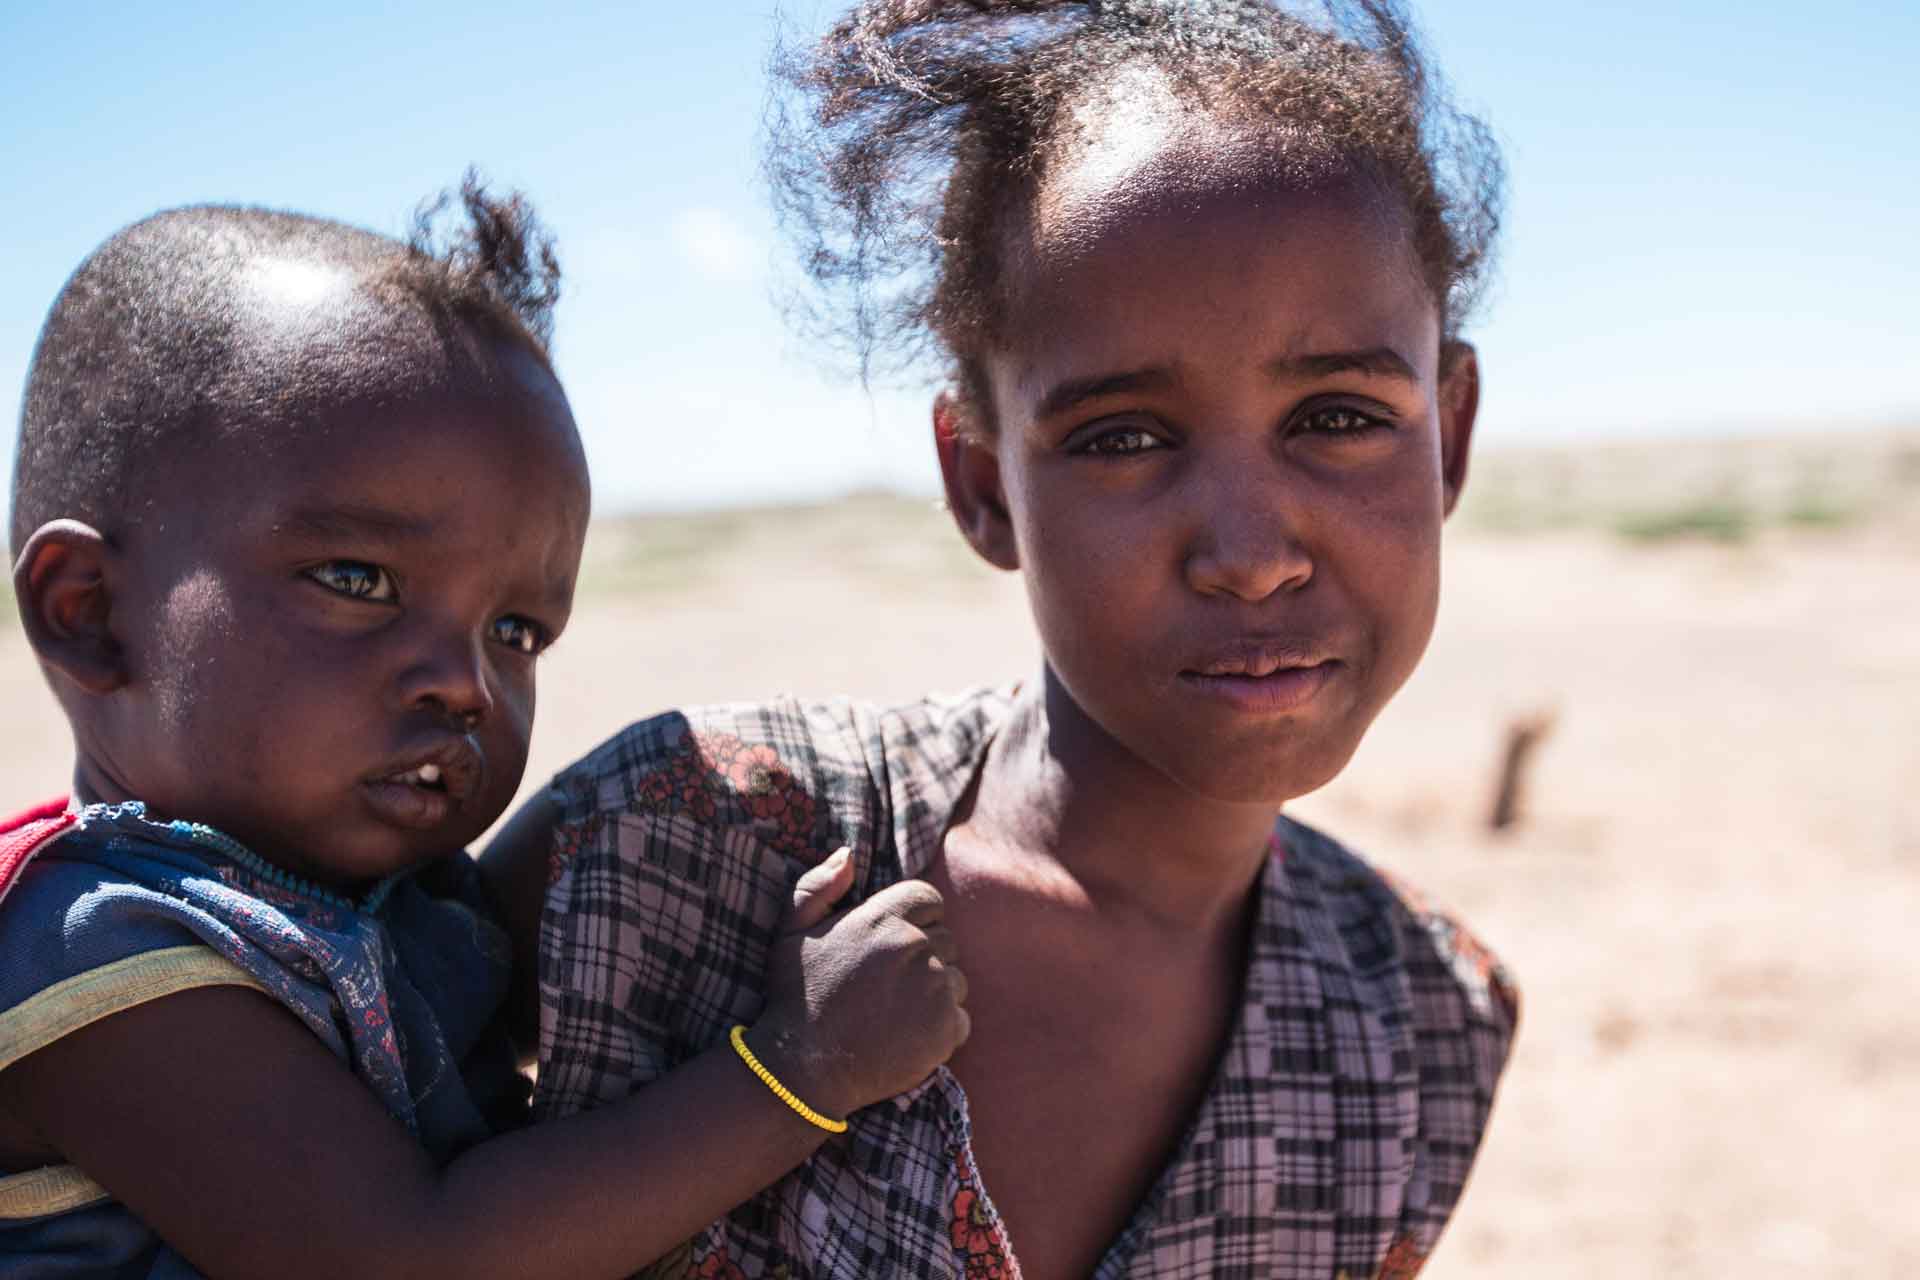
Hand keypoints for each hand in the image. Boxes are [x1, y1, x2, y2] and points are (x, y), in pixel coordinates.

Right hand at [749, 848, 969, 1119]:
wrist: (802, 1070)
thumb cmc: (795, 998)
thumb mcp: (791, 933)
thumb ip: (818, 886)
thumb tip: (848, 854)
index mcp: (883, 919)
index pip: (929, 899)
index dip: (916, 919)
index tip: (895, 946)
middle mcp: (915, 947)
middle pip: (946, 940)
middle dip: (925, 957)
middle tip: (889, 986)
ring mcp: (934, 989)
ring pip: (957, 979)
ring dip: (936, 993)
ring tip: (897, 1013)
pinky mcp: (946, 1029)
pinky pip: (962, 1018)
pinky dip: (943, 1029)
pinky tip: (908, 1037)